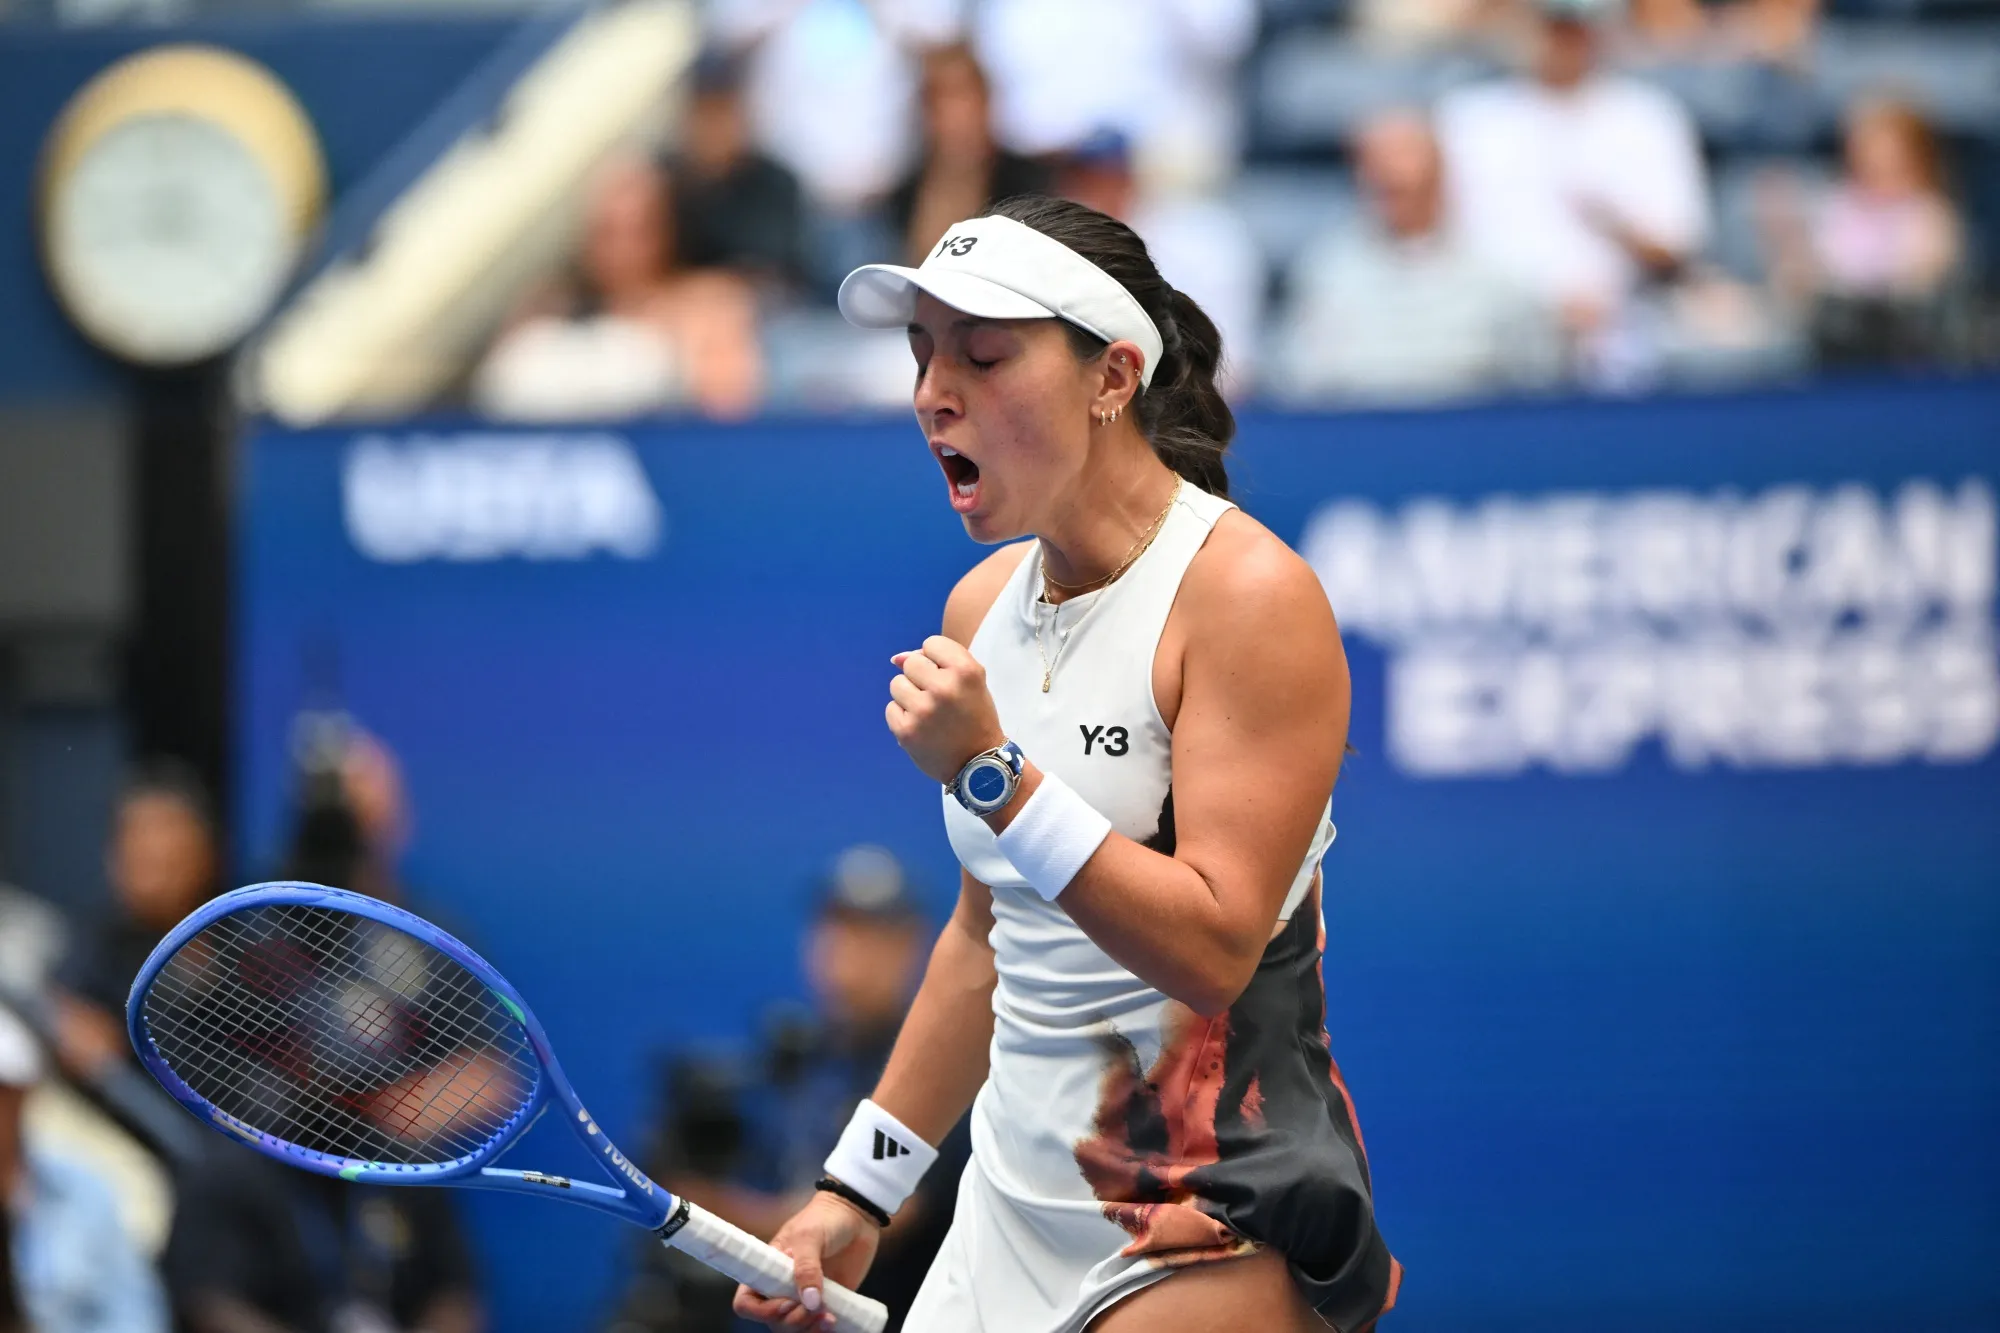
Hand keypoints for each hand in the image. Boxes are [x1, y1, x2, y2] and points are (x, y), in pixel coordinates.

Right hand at [732, 1191, 881, 1330]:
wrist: (857, 1215)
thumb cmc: (825, 1218)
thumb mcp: (810, 1236)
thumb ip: (806, 1267)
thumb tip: (809, 1301)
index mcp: (767, 1270)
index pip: (747, 1302)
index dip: (761, 1311)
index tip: (786, 1304)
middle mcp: (781, 1288)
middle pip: (773, 1322)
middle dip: (792, 1322)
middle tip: (815, 1308)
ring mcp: (804, 1298)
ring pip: (794, 1329)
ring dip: (808, 1330)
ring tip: (829, 1318)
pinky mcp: (826, 1304)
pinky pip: (817, 1328)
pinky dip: (822, 1331)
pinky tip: (834, 1322)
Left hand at [886, 635, 1004, 784]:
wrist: (980, 765)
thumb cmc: (976, 717)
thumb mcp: (971, 682)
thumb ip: (939, 661)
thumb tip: (895, 658)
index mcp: (966, 671)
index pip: (931, 643)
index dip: (937, 660)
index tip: (948, 678)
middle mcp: (944, 687)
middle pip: (911, 663)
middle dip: (921, 677)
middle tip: (938, 699)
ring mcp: (923, 710)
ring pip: (896, 684)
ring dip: (909, 696)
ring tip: (928, 713)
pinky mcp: (906, 730)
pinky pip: (891, 709)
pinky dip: (903, 717)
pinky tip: (921, 728)